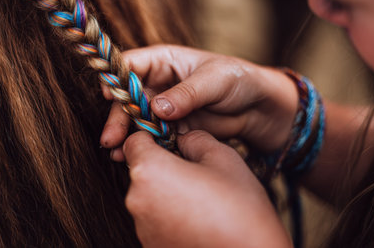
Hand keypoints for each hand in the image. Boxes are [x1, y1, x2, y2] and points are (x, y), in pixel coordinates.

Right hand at [100, 45, 297, 159]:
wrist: (258, 108)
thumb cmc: (237, 80)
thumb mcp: (214, 80)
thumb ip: (185, 94)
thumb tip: (157, 108)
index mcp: (165, 62)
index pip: (132, 64)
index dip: (117, 77)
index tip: (110, 94)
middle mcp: (159, 84)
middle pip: (129, 98)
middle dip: (119, 116)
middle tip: (111, 137)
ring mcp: (164, 108)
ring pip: (137, 120)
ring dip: (126, 135)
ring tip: (116, 152)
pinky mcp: (172, 128)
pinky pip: (152, 137)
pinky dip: (143, 146)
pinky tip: (130, 157)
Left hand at [123, 130, 292, 247]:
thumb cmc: (239, 209)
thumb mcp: (223, 157)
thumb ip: (195, 139)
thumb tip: (183, 139)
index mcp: (150, 171)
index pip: (134, 141)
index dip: (152, 136)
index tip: (170, 141)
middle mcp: (137, 200)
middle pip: (142, 170)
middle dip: (163, 165)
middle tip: (195, 171)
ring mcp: (142, 227)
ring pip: (149, 196)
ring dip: (167, 191)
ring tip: (201, 199)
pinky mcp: (151, 245)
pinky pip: (156, 220)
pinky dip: (170, 215)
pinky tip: (198, 218)